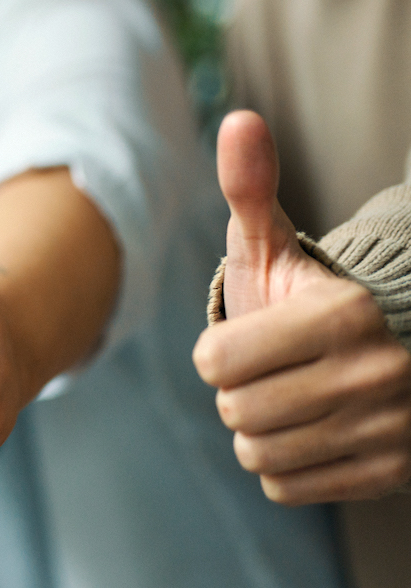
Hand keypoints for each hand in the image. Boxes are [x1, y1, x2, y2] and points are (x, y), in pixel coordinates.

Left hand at [194, 111, 410, 503]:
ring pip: (260, 454)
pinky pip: (288, 486)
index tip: (251, 338)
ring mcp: (389, 428)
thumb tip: (238, 120)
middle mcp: (374, 374)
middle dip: (238, 392)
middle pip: (236, 413)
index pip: (215, 364)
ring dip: (259, 431)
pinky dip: (285, 465)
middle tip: (272, 371)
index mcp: (341, 314)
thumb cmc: (311, 294)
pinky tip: (309, 431)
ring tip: (289, 399)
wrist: (392, 347)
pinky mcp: (390, 472)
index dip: (219, 354)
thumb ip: (250, 188)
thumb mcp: (277, 242)